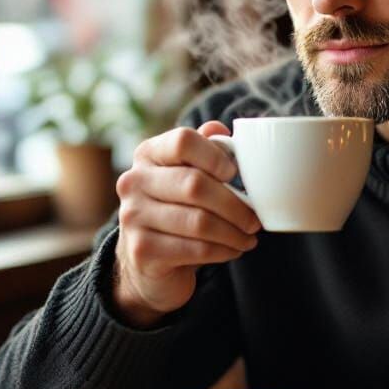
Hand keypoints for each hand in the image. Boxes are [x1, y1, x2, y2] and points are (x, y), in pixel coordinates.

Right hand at [112, 121, 261, 326]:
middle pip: (195, 184)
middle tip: (255, 219)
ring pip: (199, 221)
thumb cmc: (177, 207)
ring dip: (234, 232)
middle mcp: (134, 181)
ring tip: (249, 236)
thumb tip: (220, 130)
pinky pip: (196, 249)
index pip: (183, 141)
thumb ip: (204, 150)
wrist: (147, 259)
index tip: (234, 173)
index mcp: (148, 154)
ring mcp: (133, 217)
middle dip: (235, 204)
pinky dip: (224, 250)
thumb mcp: (187, 173)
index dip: (215, 156)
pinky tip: (234, 249)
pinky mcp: (142, 250)